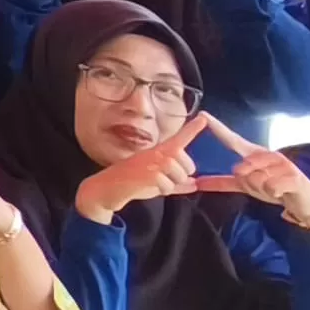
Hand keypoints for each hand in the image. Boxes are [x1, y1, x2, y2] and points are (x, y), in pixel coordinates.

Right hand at [73, 112, 234, 222]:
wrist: (106, 189)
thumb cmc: (130, 183)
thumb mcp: (157, 183)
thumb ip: (177, 184)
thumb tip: (194, 185)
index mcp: (158, 151)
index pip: (179, 138)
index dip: (193, 129)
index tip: (203, 118)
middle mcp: (157, 153)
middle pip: (187, 163)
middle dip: (182, 175)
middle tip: (167, 180)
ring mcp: (153, 162)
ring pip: (180, 175)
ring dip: (171, 185)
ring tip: (155, 184)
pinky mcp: (149, 173)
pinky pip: (169, 185)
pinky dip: (162, 190)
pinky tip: (149, 187)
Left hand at [204, 118, 309, 230]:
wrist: (305, 202)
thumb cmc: (275, 188)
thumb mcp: (246, 186)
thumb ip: (223, 183)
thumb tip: (197, 182)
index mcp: (255, 155)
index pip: (233, 140)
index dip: (219, 129)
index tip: (203, 115)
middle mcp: (269, 154)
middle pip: (242, 168)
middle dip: (248, 182)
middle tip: (262, 186)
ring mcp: (284, 164)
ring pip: (256, 178)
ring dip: (262, 189)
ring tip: (273, 189)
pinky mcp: (295, 177)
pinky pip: (272, 186)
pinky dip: (273, 192)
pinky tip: (280, 192)